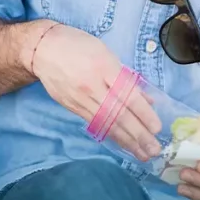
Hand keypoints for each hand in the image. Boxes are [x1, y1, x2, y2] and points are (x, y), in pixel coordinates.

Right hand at [29, 23, 161, 160]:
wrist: (42, 50)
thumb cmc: (77, 45)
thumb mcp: (105, 53)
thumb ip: (125, 77)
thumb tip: (145, 99)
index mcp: (104, 67)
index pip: (127, 94)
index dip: (143, 113)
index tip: (157, 128)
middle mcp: (92, 85)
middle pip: (118, 114)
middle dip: (139, 134)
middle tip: (155, 150)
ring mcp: (80, 99)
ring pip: (107, 123)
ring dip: (127, 141)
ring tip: (142, 154)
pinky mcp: (72, 107)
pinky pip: (95, 123)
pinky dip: (111, 134)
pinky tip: (122, 144)